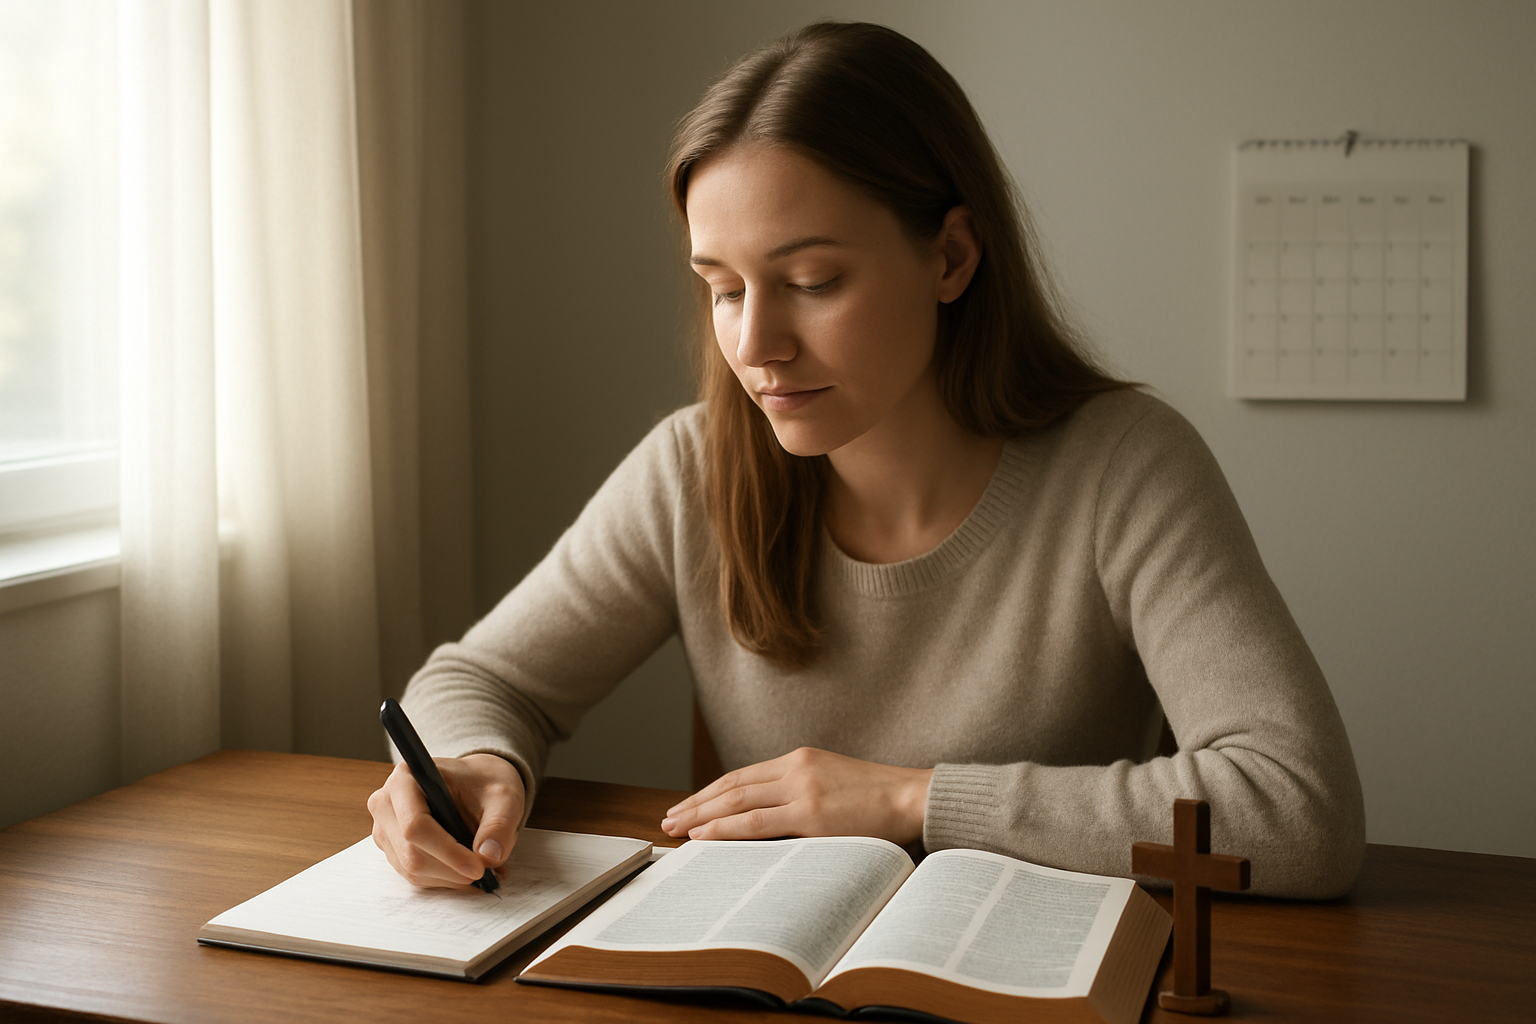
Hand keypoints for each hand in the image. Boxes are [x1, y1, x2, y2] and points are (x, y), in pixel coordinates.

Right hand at [367, 753, 524, 888]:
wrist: (477, 784)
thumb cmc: (485, 783)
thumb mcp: (504, 797)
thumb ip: (499, 825)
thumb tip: (489, 857)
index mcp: (406, 779)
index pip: (416, 825)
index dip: (447, 852)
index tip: (479, 866)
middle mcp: (387, 803)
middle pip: (411, 853)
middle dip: (451, 869)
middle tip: (486, 871)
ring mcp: (386, 829)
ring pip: (412, 869)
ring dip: (450, 877)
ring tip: (482, 867)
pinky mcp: (393, 849)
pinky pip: (415, 875)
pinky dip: (444, 879)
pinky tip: (465, 870)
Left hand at [660, 747, 931, 846]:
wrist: (914, 797)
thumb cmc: (879, 798)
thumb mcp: (833, 782)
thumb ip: (801, 792)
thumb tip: (767, 816)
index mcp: (800, 759)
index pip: (742, 776)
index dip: (710, 792)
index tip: (687, 806)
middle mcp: (796, 769)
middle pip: (731, 786)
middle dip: (695, 804)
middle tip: (668, 820)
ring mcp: (802, 790)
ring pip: (736, 802)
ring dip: (700, 816)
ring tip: (676, 829)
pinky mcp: (812, 814)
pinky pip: (756, 822)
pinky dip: (724, 828)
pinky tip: (703, 834)